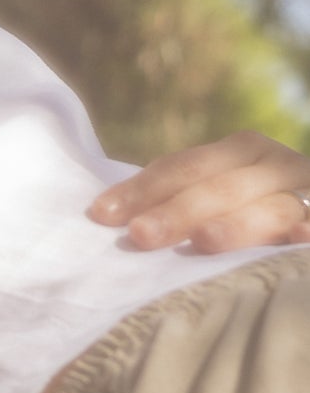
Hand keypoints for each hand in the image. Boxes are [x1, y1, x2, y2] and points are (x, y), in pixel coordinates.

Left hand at [88, 130, 309, 251]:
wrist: (309, 202)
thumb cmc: (249, 210)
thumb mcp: (216, 195)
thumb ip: (176, 200)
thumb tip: (103, 215)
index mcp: (239, 151)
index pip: (182, 168)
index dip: (142, 190)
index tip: (103, 214)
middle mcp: (273, 164)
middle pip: (220, 187)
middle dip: (178, 211)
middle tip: (140, 235)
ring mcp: (305, 191)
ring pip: (269, 208)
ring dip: (236, 224)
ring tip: (203, 240)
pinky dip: (308, 229)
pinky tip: (299, 237)